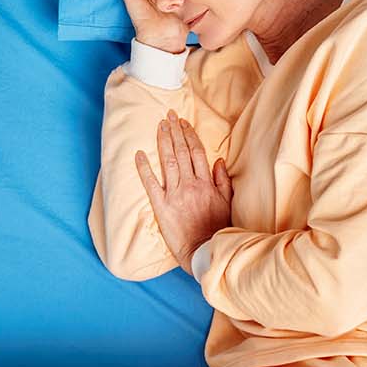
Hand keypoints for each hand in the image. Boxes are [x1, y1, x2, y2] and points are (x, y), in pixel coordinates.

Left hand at [135, 111, 231, 271]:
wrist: (205, 250)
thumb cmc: (218, 229)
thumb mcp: (227, 203)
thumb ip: (222, 181)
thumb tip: (219, 161)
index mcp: (206, 184)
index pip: (197, 152)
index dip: (189, 135)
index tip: (183, 123)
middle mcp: (190, 185)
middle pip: (181, 152)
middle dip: (175, 131)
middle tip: (169, 116)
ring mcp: (175, 195)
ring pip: (168, 162)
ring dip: (163, 142)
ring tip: (159, 126)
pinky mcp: (161, 206)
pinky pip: (151, 184)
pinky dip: (144, 168)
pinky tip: (139, 154)